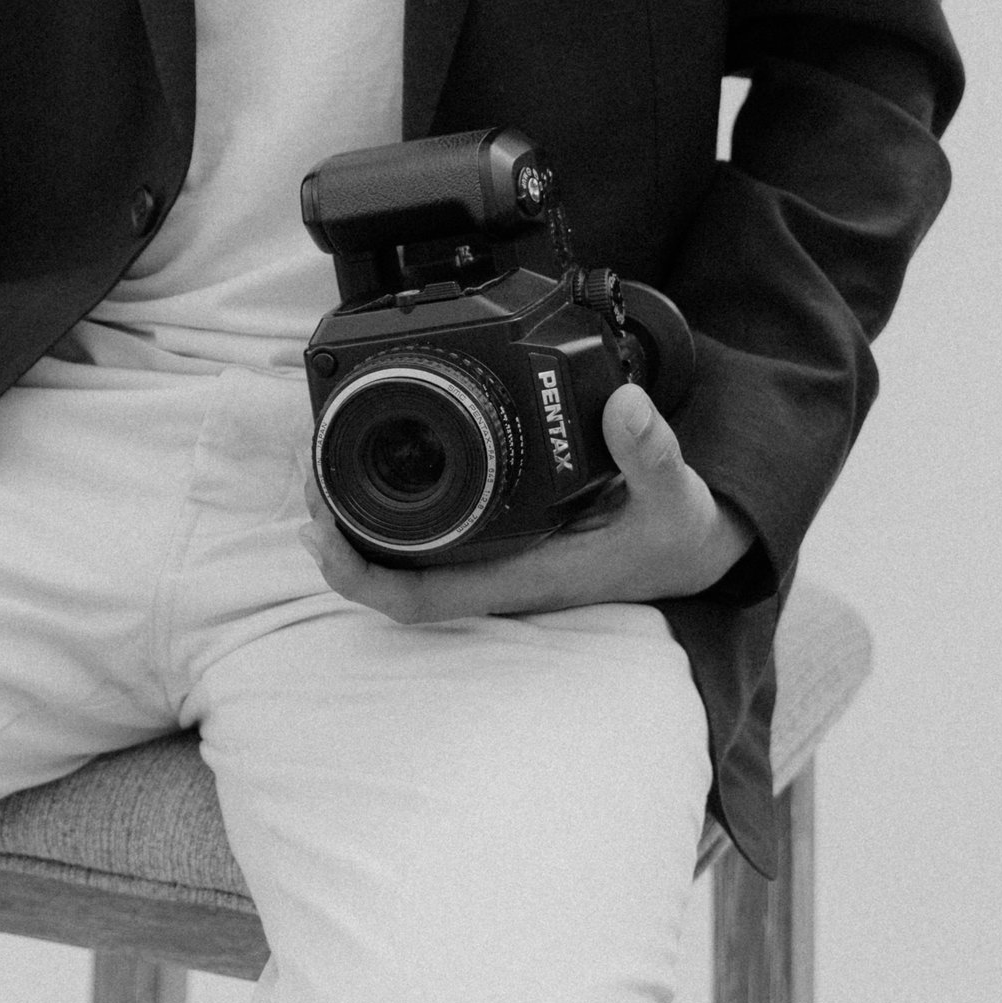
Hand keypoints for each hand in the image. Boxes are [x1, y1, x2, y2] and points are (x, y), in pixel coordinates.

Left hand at [304, 383, 757, 626]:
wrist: (694, 549)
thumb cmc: (677, 535)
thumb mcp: (677, 497)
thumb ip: (654, 452)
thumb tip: (623, 404)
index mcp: (522, 577)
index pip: (419, 599)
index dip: (358, 574)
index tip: (320, 528)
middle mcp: (496, 575)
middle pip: (388, 577)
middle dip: (335, 533)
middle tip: (307, 469)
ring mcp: (492, 558)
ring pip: (400, 556)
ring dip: (353, 519)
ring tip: (321, 462)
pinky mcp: (498, 537)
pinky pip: (424, 534)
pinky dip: (386, 506)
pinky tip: (368, 464)